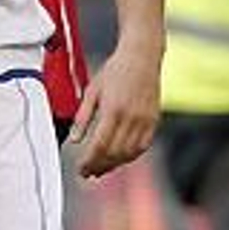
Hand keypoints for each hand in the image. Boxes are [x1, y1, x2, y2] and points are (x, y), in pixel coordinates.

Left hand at [71, 44, 160, 178]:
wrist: (142, 56)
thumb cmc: (116, 70)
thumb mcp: (92, 90)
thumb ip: (82, 117)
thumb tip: (74, 140)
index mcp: (113, 109)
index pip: (99, 146)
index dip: (89, 161)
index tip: (81, 168)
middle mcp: (131, 117)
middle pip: (114, 153)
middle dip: (99, 166)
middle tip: (88, 172)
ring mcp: (145, 120)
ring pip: (129, 153)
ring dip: (114, 165)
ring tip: (101, 168)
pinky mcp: (154, 120)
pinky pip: (143, 146)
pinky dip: (131, 156)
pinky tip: (120, 158)